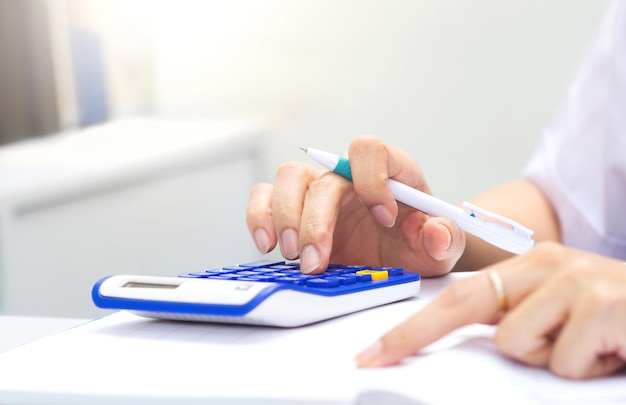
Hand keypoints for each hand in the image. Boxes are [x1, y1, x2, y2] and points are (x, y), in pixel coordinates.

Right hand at [246, 135, 465, 274]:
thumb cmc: (417, 245)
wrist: (397, 261)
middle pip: (322, 176)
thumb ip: (445, 239)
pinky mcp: (294, 210)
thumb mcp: (441, 249)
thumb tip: (435, 233)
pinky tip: (269, 245)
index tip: (384, 219)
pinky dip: (259, 217)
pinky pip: (263, 197)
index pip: (369, 149)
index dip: (373, 180)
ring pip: (287, 178)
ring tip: (295, 256)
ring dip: (285, 218)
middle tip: (316, 261)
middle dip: (316, 221)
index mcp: (389, 172)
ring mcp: (319, 191)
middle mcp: (349, 176)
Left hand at [355, 242, 625, 378]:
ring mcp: (576, 283)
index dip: (411, 326)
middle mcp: (548, 265)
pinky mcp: (603, 307)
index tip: (372, 353)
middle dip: (413, 336)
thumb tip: (468, 340)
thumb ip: (516, 317)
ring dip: (547, 359)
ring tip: (583, 349)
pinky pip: (561, 362)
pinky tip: (608, 352)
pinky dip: (582, 369)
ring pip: (517, 345)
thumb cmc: (614, 318)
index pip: (457, 298)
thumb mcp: (559, 311)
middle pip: (464, 306)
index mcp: (531, 265)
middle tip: (374, 359)